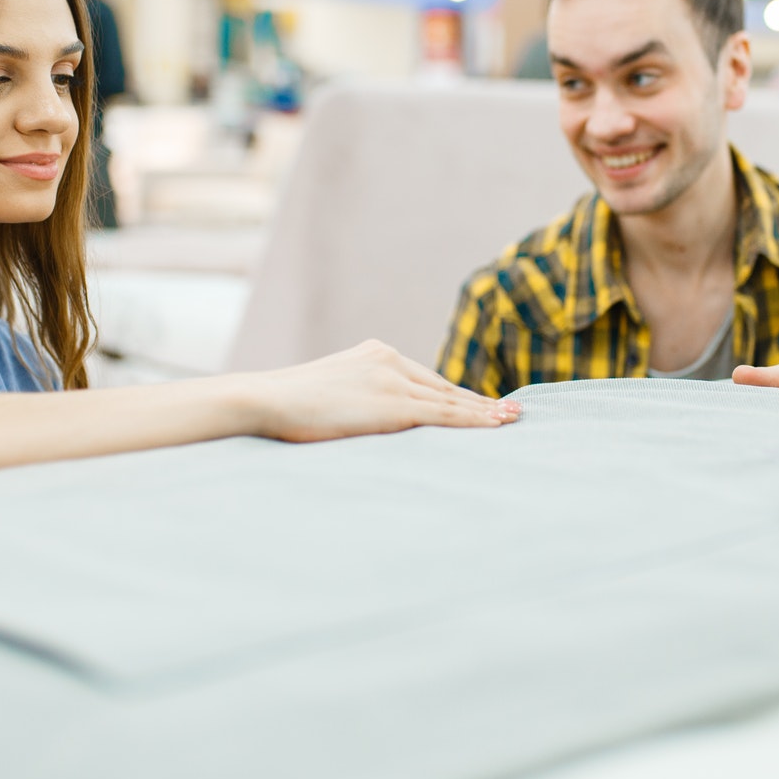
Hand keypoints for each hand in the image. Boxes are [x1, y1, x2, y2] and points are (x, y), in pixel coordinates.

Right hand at [244, 339, 520, 441]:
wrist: (264, 399)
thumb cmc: (284, 404)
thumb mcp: (327, 392)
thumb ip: (354, 397)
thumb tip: (360, 419)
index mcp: (375, 353)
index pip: (426, 379)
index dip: (456, 395)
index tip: (482, 404)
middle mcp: (389, 360)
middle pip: (445, 387)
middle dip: (480, 402)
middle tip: (512, 412)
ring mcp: (393, 380)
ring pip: (452, 400)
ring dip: (487, 412)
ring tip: (514, 419)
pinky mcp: (394, 404)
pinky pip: (445, 415)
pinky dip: (475, 420)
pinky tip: (497, 424)